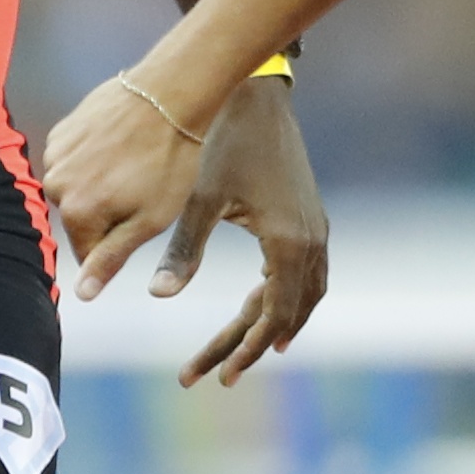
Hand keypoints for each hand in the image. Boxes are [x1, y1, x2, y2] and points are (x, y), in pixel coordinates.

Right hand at [39, 68, 204, 308]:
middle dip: (107, 212)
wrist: (170, 93)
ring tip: (133, 162)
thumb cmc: (170, 160)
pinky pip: (74, 160)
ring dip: (99, 184)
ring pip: (76, 189)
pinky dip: (94, 158)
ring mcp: (56, 154)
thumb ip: (110, 259)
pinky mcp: (63, 130)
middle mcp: (55, 185)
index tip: (142, 216)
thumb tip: (81, 294)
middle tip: (142, 186)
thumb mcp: (149, 220)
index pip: (89, 253)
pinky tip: (121, 144)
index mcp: (76, 213)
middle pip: (80, 220)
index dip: (120, 241)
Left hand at [152, 75, 327, 386]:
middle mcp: (311, 242)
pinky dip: (288, 299)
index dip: (245, 350)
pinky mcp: (310, 218)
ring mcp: (316, 230)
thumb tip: (158, 296)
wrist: (256, 96)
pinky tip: (264, 304)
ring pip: (306, 297)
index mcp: (288, 244)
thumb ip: (182, 251)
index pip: (272, 317)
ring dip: (276, 326)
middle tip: (220, 377)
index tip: (220, 376)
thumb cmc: (222, 143)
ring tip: (246, 351)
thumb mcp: (198, 199)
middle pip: (290, 314)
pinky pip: (308, 274)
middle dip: (253, 346)